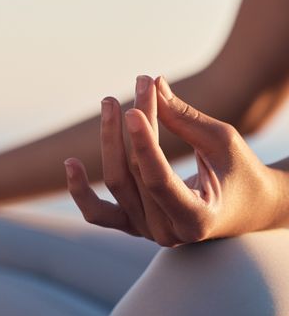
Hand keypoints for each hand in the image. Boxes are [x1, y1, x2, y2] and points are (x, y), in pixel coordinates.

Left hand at [64, 76, 278, 246]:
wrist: (244, 205)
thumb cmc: (240, 172)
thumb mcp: (222, 142)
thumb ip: (185, 118)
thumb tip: (153, 85)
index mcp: (196, 218)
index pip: (158, 181)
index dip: (143, 142)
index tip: (134, 105)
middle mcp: (167, 233)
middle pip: (135, 172)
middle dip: (136, 123)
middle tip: (141, 82)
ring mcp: (146, 231)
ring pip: (116, 183)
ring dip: (110, 139)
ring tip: (111, 102)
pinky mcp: (133, 224)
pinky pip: (98, 212)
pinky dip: (81, 190)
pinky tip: (71, 163)